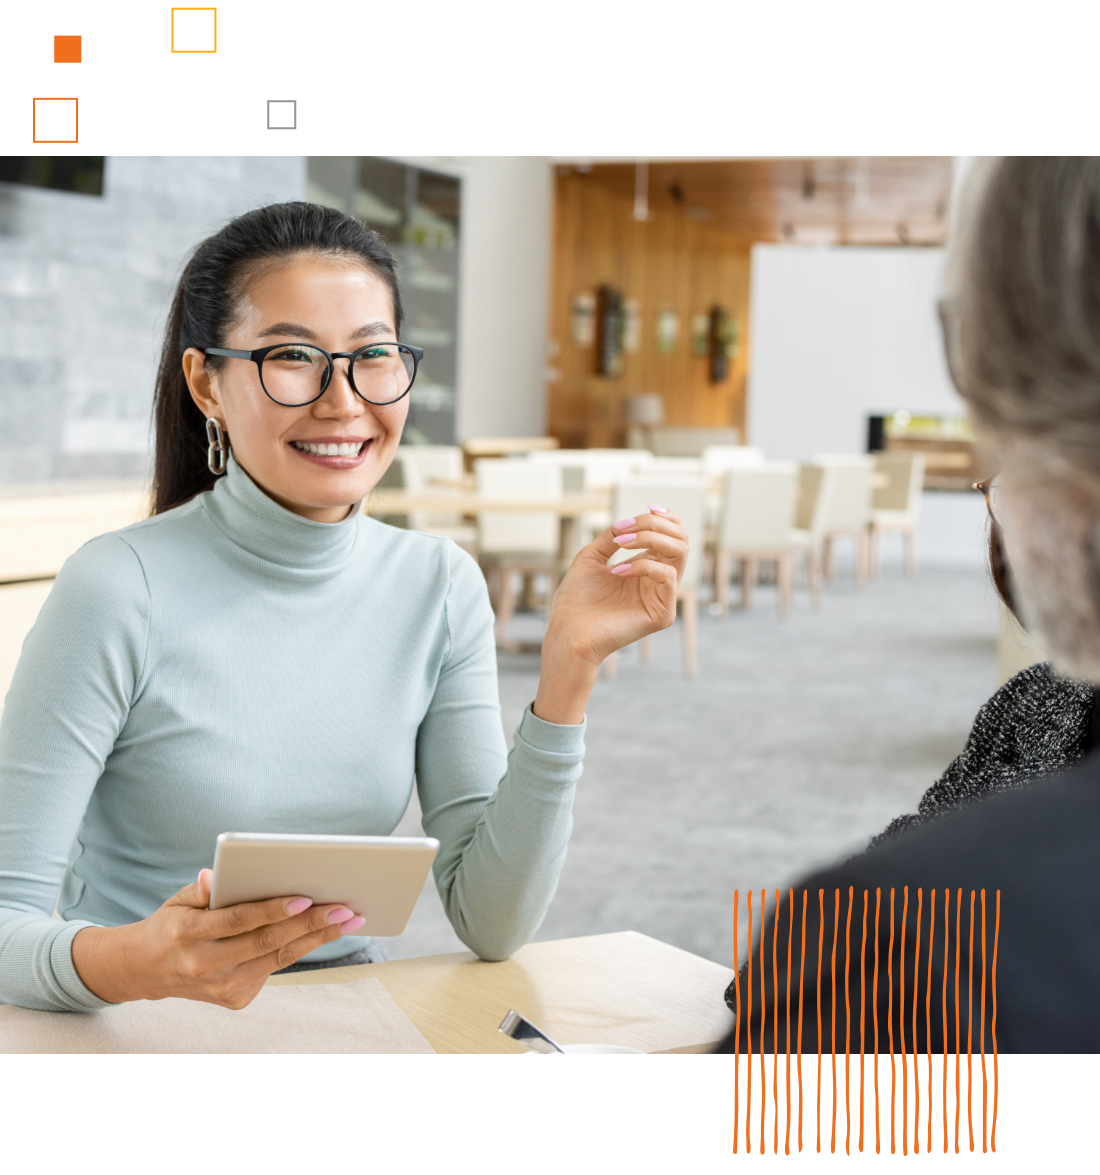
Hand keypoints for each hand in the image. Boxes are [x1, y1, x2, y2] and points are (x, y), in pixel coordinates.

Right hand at [71, 869, 364, 1007]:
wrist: (144, 971)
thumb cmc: (171, 925)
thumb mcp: (178, 900)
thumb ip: (201, 889)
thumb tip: (215, 874)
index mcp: (190, 935)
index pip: (239, 921)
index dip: (273, 910)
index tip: (305, 897)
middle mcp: (206, 965)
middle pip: (267, 943)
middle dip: (311, 924)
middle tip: (344, 908)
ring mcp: (221, 988)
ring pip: (278, 960)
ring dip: (316, 939)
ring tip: (347, 921)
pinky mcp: (234, 1000)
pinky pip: (272, 970)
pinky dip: (298, 951)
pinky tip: (322, 934)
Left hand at [533, 507, 687, 724]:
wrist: (567, 633)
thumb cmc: (576, 600)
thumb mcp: (591, 557)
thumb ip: (613, 537)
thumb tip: (628, 521)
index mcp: (646, 568)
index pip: (672, 536)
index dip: (666, 517)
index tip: (647, 507)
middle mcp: (658, 581)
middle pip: (680, 540)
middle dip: (655, 525)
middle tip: (626, 529)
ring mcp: (662, 598)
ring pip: (680, 553)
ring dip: (651, 538)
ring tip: (622, 543)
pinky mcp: (662, 614)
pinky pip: (667, 576)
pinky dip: (643, 565)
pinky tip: (618, 572)